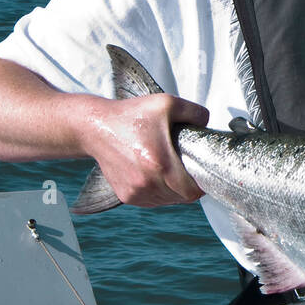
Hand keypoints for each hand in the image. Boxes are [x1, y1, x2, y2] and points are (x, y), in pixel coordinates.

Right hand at [80, 93, 209, 206]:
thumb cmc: (132, 115)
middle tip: (187, 167)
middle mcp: (146, 183)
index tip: (201, 171)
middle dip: (188, 185)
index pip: (192, 191)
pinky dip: (159, 192)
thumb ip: (195, 112)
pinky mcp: (126, 196)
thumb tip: (207, 123)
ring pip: (167, 201)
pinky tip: (156, 174)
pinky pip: (152, 201)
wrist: (96, 127)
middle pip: (181, 198)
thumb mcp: (167, 103)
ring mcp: (135, 192)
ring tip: (170, 169)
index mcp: (159, 164)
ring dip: (174, 190)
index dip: (201, 184)